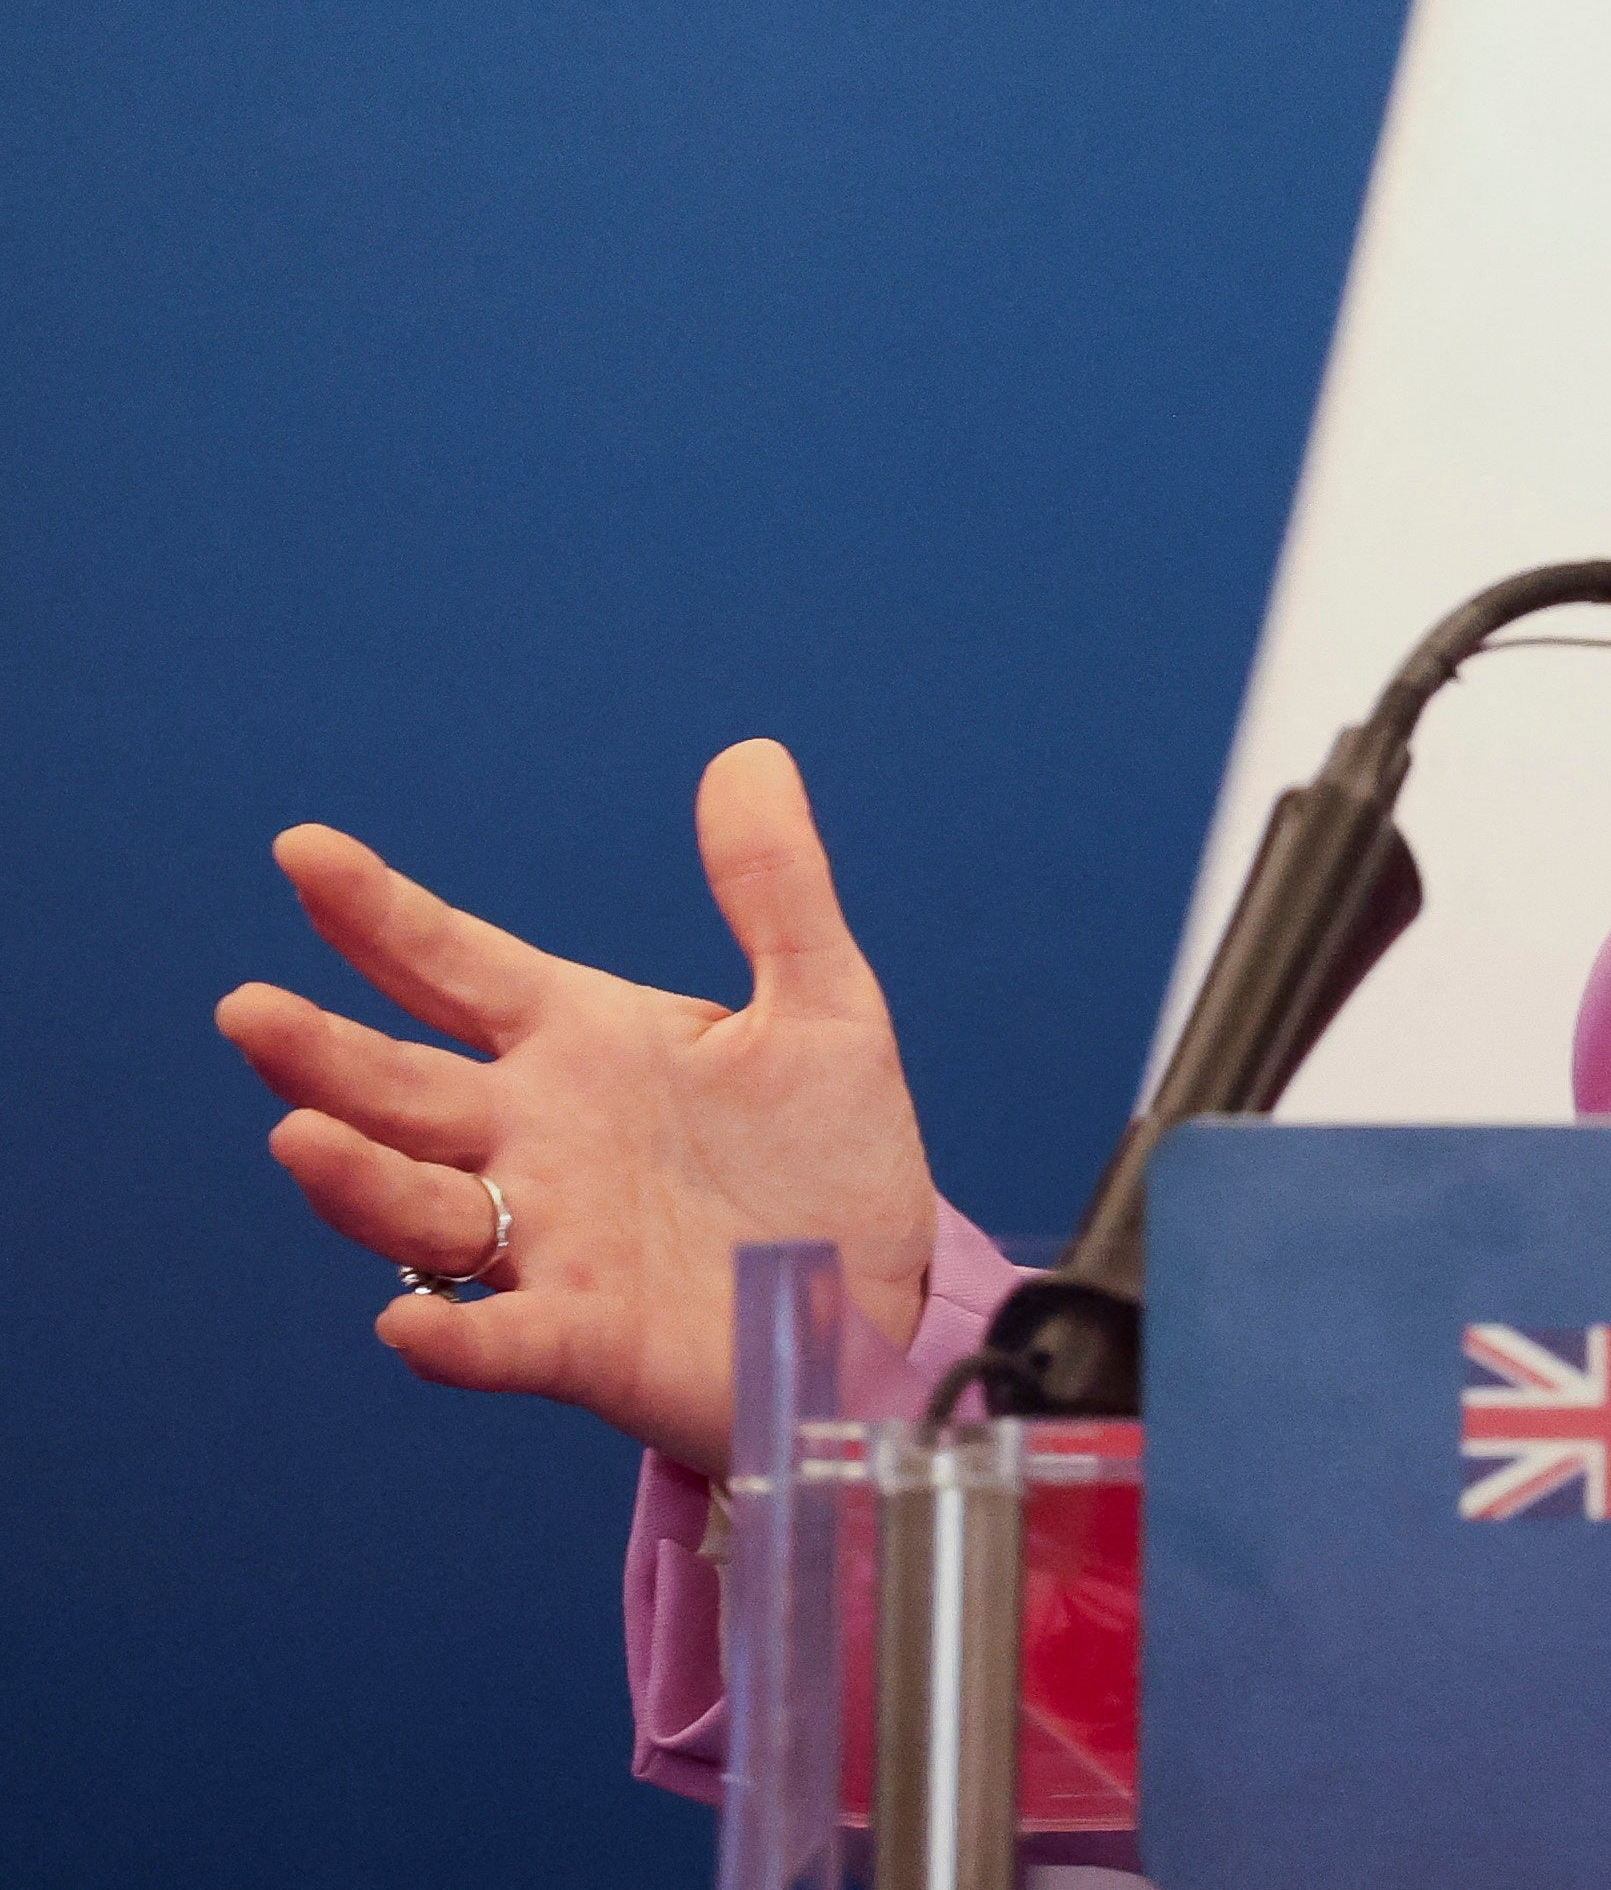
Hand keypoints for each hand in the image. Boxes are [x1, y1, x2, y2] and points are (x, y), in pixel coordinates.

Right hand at [216, 739, 938, 1471]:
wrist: (877, 1299)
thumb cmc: (827, 1156)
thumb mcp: (820, 1006)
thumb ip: (775, 889)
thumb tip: (748, 753)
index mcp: (579, 1044)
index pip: (453, 966)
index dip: (378, 913)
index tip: (301, 849)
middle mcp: (536, 1139)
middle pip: (401, 1090)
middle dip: (321, 1055)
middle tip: (247, 1009)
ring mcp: (550, 1244)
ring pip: (423, 1209)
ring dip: (360, 1180)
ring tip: (299, 1139)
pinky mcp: (588, 1342)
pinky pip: (503, 1343)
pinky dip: (454, 1341)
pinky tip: (406, 1325)